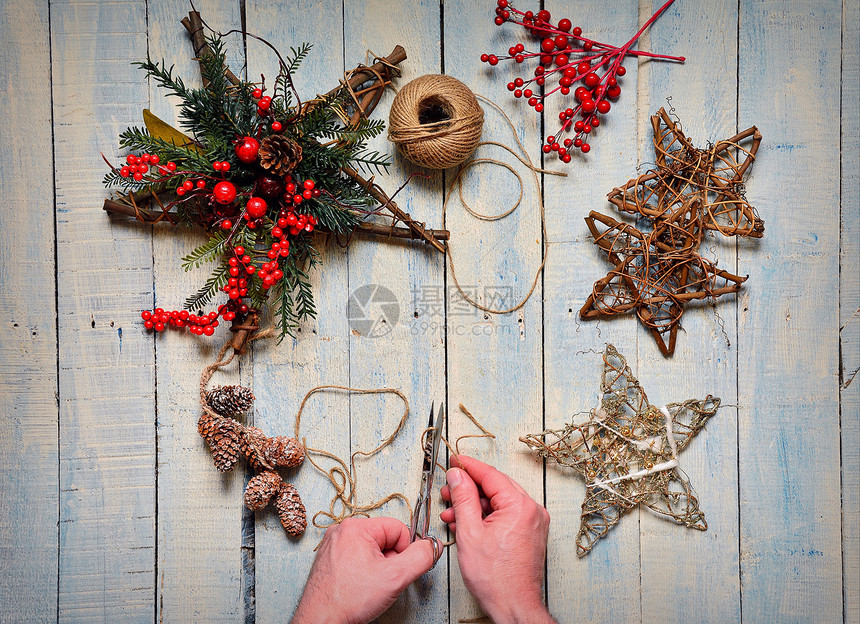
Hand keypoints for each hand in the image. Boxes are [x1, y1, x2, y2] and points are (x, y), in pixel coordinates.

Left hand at [291, 517, 439, 623]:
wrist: (321, 621)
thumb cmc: (348, 600)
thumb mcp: (395, 577)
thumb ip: (420, 558)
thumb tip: (433, 546)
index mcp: (356, 527)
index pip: (398, 529)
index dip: (405, 552)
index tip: (397, 570)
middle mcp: (342, 531)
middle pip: (385, 539)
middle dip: (390, 561)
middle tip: (381, 581)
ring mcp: (334, 545)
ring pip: (372, 550)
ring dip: (378, 568)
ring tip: (368, 587)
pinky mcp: (330, 559)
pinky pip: (357, 558)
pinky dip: (364, 573)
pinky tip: (359, 588)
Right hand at [441, 455, 554, 623]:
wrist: (513, 605)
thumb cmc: (495, 578)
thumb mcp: (470, 532)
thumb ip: (463, 498)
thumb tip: (458, 475)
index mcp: (520, 506)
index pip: (491, 475)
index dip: (468, 466)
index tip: (454, 461)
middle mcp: (532, 510)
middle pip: (495, 487)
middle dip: (468, 489)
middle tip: (448, 491)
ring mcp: (534, 522)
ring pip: (499, 502)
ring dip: (474, 505)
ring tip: (452, 514)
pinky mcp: (530, 533)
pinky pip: (506, 515)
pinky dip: (486, 517)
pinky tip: (467, 524)